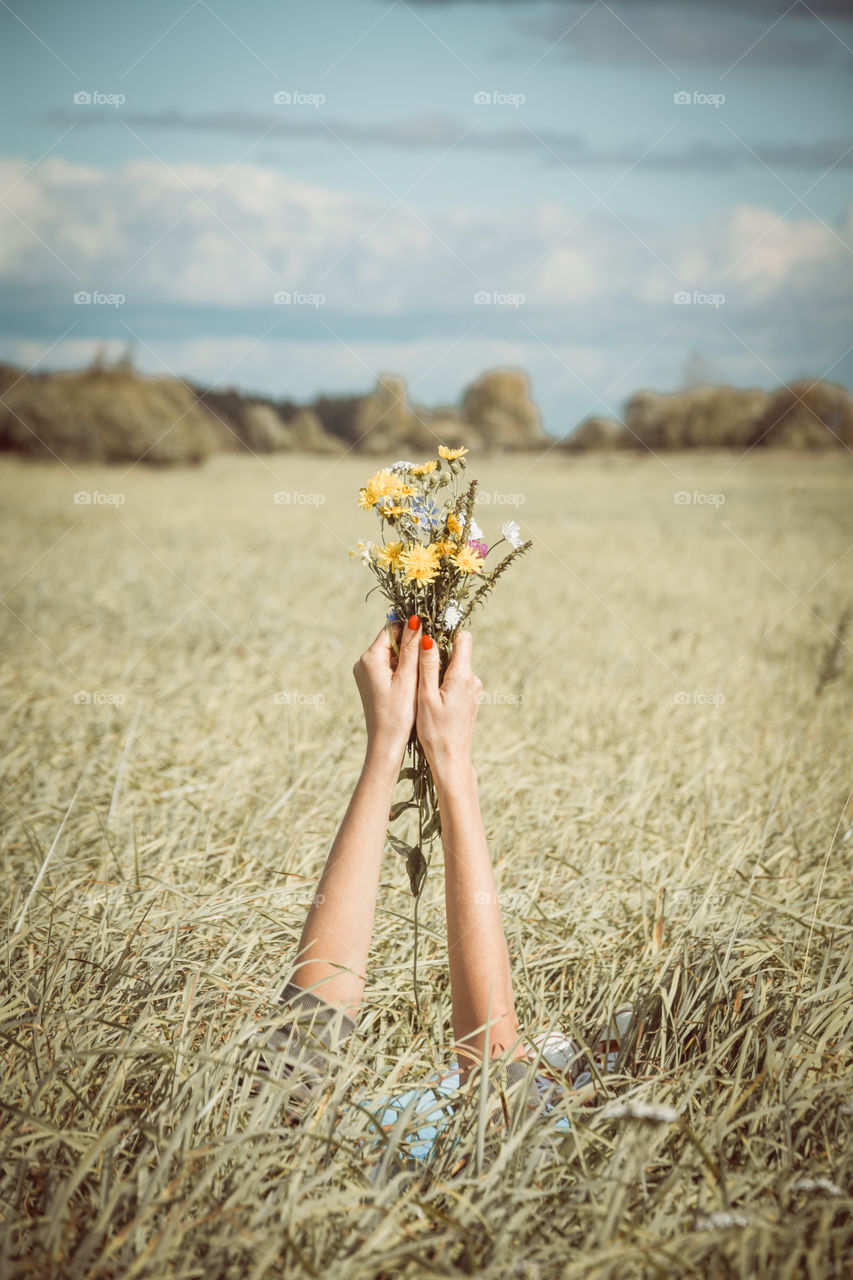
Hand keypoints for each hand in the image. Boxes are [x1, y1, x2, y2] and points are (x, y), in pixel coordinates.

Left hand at [352, 616, 421, 760]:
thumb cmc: (398, 714)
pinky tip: (416, 679)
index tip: (430, 633)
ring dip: (408, 658)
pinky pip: (389, 667)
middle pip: (391, 641)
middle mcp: (363, 663)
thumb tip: (416, 620)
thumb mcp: (408, 678)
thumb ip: (411, 648)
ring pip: (391, 655)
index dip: (411, 629)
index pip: (391, 629)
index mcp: (369, 658)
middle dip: (411, 644)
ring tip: (425, 668)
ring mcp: (366, 673)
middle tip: (431, 652)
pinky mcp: (371, 683)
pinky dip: (403, 669)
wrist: (386, 743)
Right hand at [416, 630, 481, 779]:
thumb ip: (427, 665)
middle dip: (437, 652)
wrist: (452, 760)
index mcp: (463, 676)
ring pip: (455, 666)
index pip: (462, 638)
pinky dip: (443, 681)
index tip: (425, 638)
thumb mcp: (426, 697)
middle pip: (457, 651)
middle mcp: (472, 680)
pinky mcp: (470, 699)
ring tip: (420, 684)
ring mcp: (473, 690)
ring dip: (438, 669)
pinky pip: (456, 680)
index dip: (444, 633)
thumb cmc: (435, 732)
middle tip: (415, 662)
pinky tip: (429, 696)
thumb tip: (427, 637)